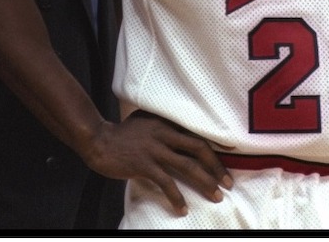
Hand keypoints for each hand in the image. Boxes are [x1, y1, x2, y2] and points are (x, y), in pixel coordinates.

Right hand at [82, 110, 231, 215]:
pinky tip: (182, 208)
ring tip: (216, 196)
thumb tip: (182, 135)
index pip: (199, 136)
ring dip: (204, 183)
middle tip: (229, 183)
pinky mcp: (144, 165)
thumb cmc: (122, 132)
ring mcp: (155, 150)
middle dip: (217, 168)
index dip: (216, 149)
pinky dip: (176, 197)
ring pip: (187, 167)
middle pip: (199, 150)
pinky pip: (166, 183)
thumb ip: (165, 127)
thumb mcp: (147, 121)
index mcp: (169, 124)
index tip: (230, 160)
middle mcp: (165, 135)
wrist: (97, 140)